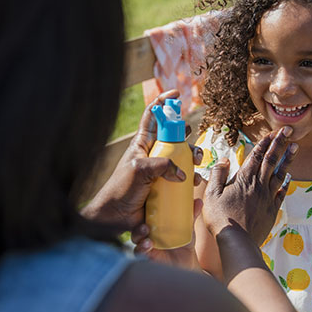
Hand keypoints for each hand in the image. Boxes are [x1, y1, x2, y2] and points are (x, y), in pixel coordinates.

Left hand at [81, 90, 201, 230]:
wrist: (115, 217)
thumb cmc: (121, 189)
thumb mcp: (139, 170)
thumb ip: (161, 165)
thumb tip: (182, 174)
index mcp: (142, 144)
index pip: (153, 116)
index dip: (164, 102)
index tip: (176, 94)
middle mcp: (153, 154)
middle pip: (174, 137)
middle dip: (187, 137)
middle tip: (192, 146)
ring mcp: (160, 171)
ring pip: (182, 159)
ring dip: (193, 161)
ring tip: (196, 169)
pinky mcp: (166, 188)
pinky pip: (183, 181)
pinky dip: (191, 182)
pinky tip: (195, 187)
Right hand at [130, 198, 202, 269]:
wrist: (186, 262)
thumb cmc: (183, 241)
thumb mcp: (187, 227)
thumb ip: (191, 215)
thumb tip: (199, 201)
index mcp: (153, 221)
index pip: (144, 212)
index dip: (141, 207)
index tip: (145, 203)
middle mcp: (146, 231)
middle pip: (137, 223)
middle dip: (139, 223)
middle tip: (145, 226)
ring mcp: (144, 242)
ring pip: (136, 237)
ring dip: (139, 235)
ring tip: (148, 239)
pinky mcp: (146, 255)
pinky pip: (139, 251)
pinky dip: (142, 248)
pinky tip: (148, 246)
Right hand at [201, 126, 295, 245]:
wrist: (237, 241)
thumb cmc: (221, 218)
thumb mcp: (212, 194)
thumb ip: (218, 174)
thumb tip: (225, 160)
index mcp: (244, 179)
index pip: (257, 155)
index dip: (265, 142)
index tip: (273, 131)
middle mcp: (259, 185)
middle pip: (271, 160)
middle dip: (280, 143)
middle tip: (288, 130)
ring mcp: (267, 197)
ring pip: (280, 174)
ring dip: (288, 159)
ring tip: (295, 147)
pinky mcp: (272, 210)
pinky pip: (281, 193)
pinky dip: (286, 183)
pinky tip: (289, 177)